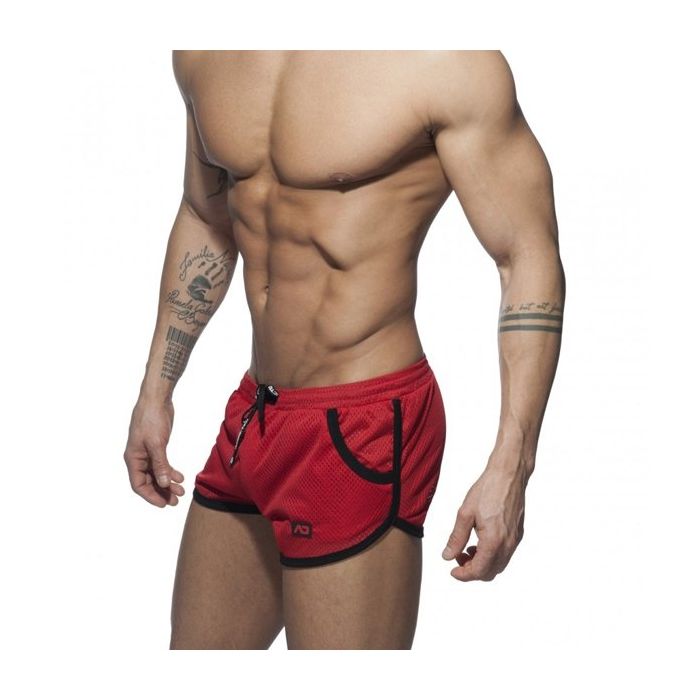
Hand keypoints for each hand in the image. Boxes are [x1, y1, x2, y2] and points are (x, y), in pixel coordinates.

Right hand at [123, 396, 185, 506]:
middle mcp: (138, 458)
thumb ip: (160, 464)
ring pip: (156, 474)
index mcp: (133, 459)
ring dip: (168, 483)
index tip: (164, 504)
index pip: (138, 484)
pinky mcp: (156, 447)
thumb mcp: (157, 443)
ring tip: (181, 492)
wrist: (157, 400)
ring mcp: (147, 453)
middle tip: (176, 501)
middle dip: (161, 492)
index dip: (150, 496)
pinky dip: (170, 472)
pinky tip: (180, 477)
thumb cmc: (152, 419)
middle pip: (148, 482)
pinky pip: (162, 464)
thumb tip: (163, 484)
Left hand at [441, 460, 526, 580]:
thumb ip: (456, 538)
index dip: (464, 575)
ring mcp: (515, 540)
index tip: (453, 571)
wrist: (508, 475)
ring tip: (467, 549)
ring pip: (499, 565)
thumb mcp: (465, 513)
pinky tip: (480, 542)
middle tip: (458, 558)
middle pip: (490, 572)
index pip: (479, 570)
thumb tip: (447, 555)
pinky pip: (505, 554)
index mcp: (493, 541)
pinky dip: (492, 555)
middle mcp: (508, 544)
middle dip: (472, 570)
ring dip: (482, 563)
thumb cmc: (487, 490)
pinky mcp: (518, 533)